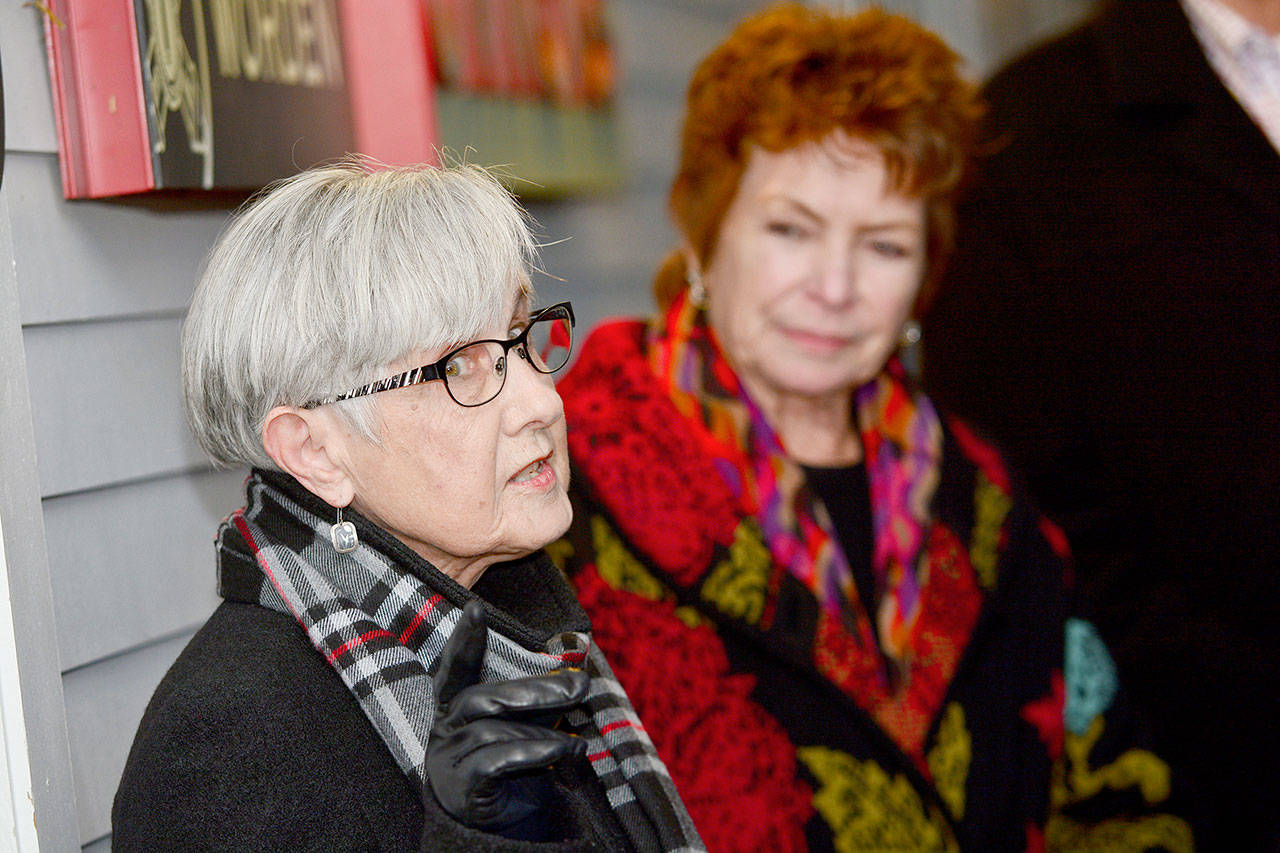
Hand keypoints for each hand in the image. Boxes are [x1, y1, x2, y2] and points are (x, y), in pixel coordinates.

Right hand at [426, 600, 589, 838]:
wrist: (501, 830)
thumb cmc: (513, 771)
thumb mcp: (524, 729)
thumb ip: (535, 704)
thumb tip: (575, 676)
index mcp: (454, 710)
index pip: (454, 670)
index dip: (463, 640)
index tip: (475, 607)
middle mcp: (445, 730)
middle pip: (485, 697)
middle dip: (536, 689)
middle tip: (579, 685)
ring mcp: (448, 759)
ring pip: (492, 727)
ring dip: (542, 727)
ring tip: (576, 737)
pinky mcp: (462, 788)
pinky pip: (496, 760)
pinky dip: (534, 752)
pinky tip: (562, 750)